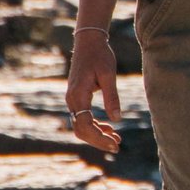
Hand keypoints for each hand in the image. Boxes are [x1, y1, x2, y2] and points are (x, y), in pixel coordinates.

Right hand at [67, 27, 123, 154]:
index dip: (99, 138)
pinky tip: (109, 128)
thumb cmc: (100, 55)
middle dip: (98, 140)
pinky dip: (95, 126)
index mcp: (78, 96)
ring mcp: (73, 100)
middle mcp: (72, 100)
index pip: (85, 125)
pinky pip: (83, 118)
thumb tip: (116, 119)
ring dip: (97, 134)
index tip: (114, 144)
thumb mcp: (109, 75)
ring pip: (81, 126)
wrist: (88, 42)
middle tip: (117, 147)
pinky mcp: (77, 98)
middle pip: (81, 130)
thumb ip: (112, 97)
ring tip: (116, 140)